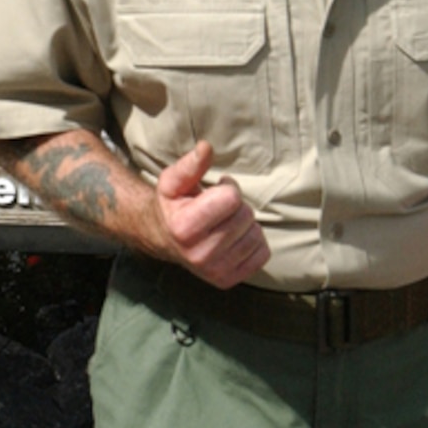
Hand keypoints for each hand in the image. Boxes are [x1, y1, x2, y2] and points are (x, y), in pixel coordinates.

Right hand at [154, 140, 268, 287]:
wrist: (164, 239)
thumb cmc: (173, 205)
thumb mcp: (173, 181)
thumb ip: (190, 164)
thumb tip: (206, 147)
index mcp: (183, 228)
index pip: (232, 198)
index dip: (227, 187)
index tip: (215, 190)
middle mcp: (198, 254)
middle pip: (246, 216)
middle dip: (236, 206)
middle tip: (218, 208)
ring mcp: (214, 271)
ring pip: (256, 234)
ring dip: (245, 224)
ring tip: (225, 223)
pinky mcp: (227, 280)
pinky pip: (263, 254)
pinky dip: (253, 242)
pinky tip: (234, 238)